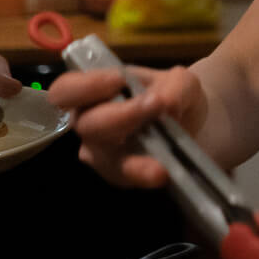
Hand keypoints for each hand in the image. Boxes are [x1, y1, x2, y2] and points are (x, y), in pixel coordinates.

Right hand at [48, 65, 208, 188]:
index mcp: (95, 90)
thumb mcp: (182, 81)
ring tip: (159, 161)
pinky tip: (163, 172)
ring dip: (131, 158)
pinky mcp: (119, 175)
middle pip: (86, 124)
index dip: (85, 86)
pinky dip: (142, 175)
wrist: (192, 123)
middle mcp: (90, 122)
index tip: (119, 81)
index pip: (66, 89)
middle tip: (156, 105)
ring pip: (104, 157)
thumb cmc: (173, 93)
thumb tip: (166, 104)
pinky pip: (123, 178)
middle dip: (120, 116)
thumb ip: (174, 87)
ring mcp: (101, 152)